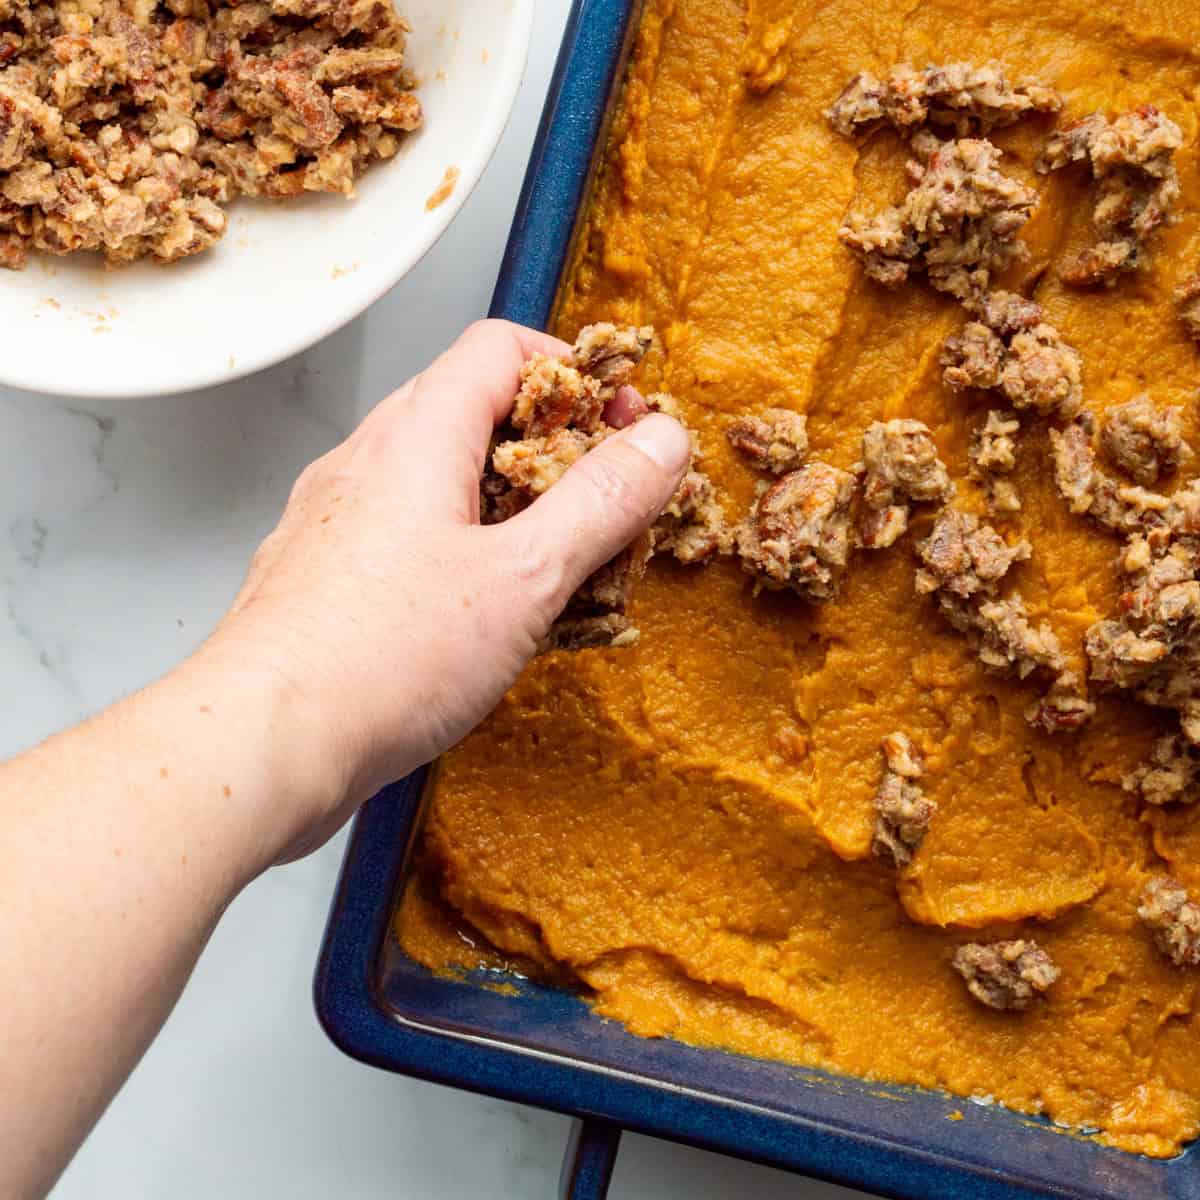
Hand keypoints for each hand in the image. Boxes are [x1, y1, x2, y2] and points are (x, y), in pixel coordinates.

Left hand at [202, 319, 690, 862]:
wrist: (261, 745)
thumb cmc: (380, 658)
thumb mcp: (524, 577)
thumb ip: (600, 503)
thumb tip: (661, 442)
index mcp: (416, 435)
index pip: (501, 348)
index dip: (574, 372)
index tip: (624, 424)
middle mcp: (367, 461)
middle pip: (472, 411)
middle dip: (550, 448)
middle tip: (604, 501)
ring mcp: (338, 518)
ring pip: (440, 479)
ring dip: (509, 506)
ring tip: (558, 565)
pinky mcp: (326, 576)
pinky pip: (411, 536)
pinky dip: (464, 553)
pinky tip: (489, 616)